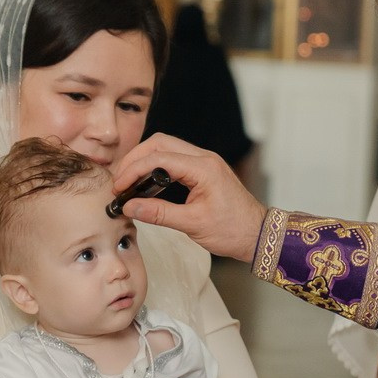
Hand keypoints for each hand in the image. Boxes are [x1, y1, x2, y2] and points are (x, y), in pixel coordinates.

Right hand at [110, 134, 268, 262]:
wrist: (257, 234)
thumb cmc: (233, 230)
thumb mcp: (192, 224)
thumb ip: (158, 214)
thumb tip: (129, 207)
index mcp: (203, 168)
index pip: (159, 158)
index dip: (134, 170)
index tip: (120, 187)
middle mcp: (204, 158)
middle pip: (160, 143)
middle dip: (136, 158)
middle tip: (120, 180)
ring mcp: (205, 162)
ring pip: (167, 147)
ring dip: (145, 160)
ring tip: (129, 180)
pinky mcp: (204, 170)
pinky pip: (175, 158)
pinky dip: (157, 165)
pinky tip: (147, 182)